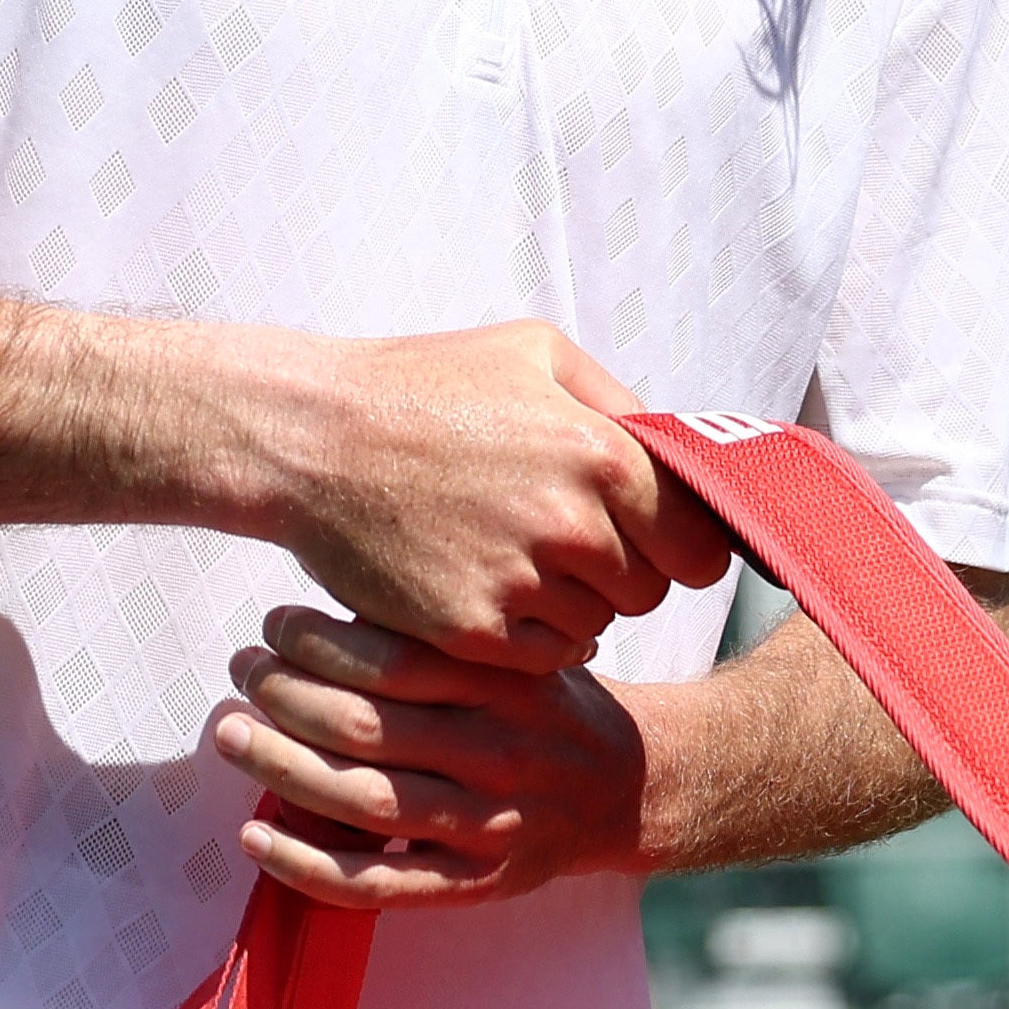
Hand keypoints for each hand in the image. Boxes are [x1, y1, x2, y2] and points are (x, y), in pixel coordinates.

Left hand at [211, 606, 653, 910]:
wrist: (633, 788)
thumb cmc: (552, 707)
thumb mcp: (519, 653)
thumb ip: (442, 641)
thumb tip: (328, 617)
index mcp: (507, 686)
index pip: (395, 660)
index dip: (319, 641)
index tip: (274, 625)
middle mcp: (498, 754)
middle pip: (367, 729)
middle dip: (284, 696)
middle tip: (240, 671)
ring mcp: (486, 826)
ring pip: (363, 801)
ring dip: (280, 767)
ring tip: (230, 735)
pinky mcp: (476, 884)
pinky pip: (378, 884)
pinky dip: (307, 865)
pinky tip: (254, 836)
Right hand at [254, 323, 725, 671]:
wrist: (309, 440)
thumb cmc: (422, 386)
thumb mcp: (533, 352)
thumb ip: (619, 401)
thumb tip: (676, 453)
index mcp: (600, 453)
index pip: (699, 543)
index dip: (682, 545)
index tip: (657, 541)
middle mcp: (570, 524)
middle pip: (651, 591)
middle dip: (625, 571)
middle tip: (571, 541)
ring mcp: (520, 583)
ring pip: (598, 624)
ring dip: (574, 602)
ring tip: (518, 554)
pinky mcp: (471, 631)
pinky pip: (545, 656)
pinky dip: (533, 635)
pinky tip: (497, 589)